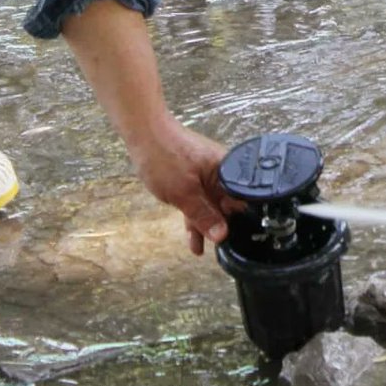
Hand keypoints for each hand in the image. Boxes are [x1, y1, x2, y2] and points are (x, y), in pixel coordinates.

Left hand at [128, 119, 243, 255]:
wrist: (143, 133)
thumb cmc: (165, 157)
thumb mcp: (184, 192)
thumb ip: (204, 215)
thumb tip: (222, 235)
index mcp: (226, 169)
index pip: (242, 199)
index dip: (241, 222)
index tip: (238, 243)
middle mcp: (220, 171)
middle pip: (228, 204)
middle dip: (224, 227)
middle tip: (223, 252)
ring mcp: (206, 173)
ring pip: (210, 205)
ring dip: (206, 226)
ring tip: (203, 250)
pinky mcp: (192, 176)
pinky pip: (198, 200)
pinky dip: (195, 217)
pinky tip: (193, 238)